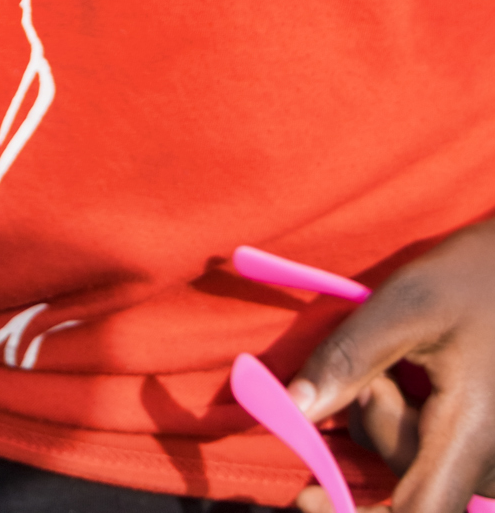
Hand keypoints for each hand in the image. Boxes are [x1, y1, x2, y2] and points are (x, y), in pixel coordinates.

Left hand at [289, 220, 494, 512]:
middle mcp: (491, 464)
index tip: (308, 496)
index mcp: (473, 435)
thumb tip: (293, 409)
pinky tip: (397, 391)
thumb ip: (349, 358)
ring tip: (402, 367)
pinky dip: (401, 429)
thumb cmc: (473, 276)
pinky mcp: (483, 448)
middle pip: (407, 483)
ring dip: (388, 422)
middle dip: (375, 425)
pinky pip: (431, 459)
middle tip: (381, 371)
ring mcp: (491, 461)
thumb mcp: (406, 303)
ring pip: (415, 468)